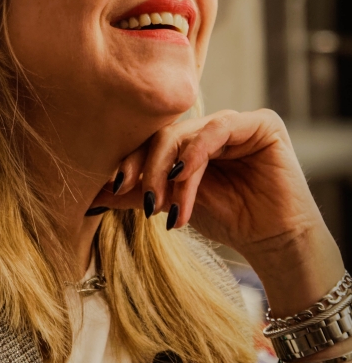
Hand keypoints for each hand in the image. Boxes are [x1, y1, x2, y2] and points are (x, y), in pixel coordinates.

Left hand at [89, 109, 343, 318]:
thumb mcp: (173, 204)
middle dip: (147, 168)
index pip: (152, 141)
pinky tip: (183, 180)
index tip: (112, 189)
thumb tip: (89, 198)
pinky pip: (216, 131)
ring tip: (164, 207)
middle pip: (165, 134)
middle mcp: (212, 126)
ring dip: (169, 172)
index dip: (130, 162)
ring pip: (186, 135)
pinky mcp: (260, 123)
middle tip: (141, 201)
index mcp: (191, 139)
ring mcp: (236, 121)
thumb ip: (136, 195)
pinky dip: (195, 156)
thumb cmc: (228, 220)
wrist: (272, 241)